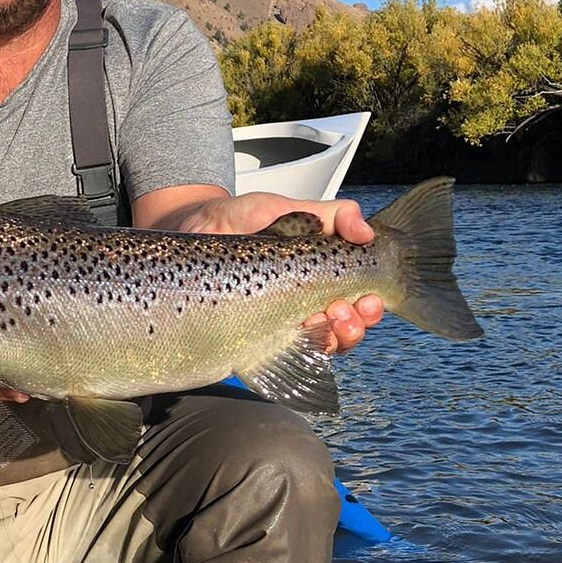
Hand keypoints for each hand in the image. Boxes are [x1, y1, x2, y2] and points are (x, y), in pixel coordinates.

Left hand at [172, 191, 382, 353]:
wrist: (190, 228)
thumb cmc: (237, 219)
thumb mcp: (285, 207)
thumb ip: (330, 214)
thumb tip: (366, 231)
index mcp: (319, 276)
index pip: (359, 300)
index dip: (371, 305)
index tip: (370, 297)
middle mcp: (305, 303)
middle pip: (347, 328)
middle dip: (357, 325)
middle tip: (346, 310)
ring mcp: (280, 322)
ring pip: (322, 345)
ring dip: (336, 338)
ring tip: (329, 318)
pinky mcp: (253, 338)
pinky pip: (285, 355)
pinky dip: (302, 349)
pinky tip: (301, 333)